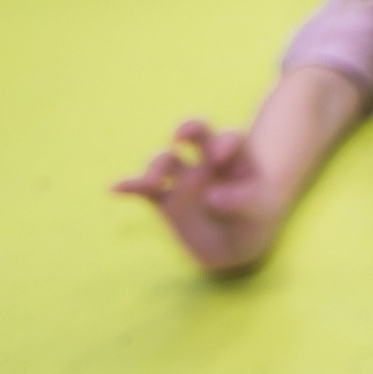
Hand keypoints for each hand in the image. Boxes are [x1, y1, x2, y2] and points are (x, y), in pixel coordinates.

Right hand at [113, 119, 279, 272]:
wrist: (237, 244)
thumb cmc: (253, 218)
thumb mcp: (258, 209)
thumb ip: (239, 200)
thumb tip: (211, 197)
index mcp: (236, 158)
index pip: (229, 139)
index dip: (224, 142)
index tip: (219, 156)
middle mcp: (207, 162)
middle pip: (196, 135)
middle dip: (188, 129)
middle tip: (180, 137)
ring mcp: (185, 179)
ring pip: (167, 161)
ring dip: (157, 165)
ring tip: (154, 182)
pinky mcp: (166, 200)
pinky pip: (144, 189)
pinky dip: (129, 186)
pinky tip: (115, 188)